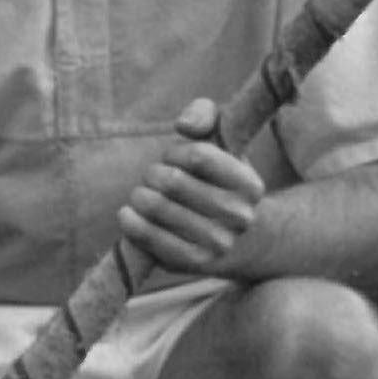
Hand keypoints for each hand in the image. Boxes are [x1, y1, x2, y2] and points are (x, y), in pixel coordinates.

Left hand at [113, 103, 265, 283]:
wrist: (236, 239)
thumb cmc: (215, 180)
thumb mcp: (220, 141)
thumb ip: (205, 114)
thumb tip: (184, 126)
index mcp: (249, 184)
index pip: (198, 155)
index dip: (175, 152)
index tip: (174, 157)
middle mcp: (240, 216)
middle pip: (172, 180)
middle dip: (153, 174)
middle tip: (154, 178)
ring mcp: (219, 243)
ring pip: (156, 207)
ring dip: (139, 196)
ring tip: (143, 196)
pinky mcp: (194, 263)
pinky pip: (151, 239)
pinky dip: (132, 223)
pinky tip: (128, 214)